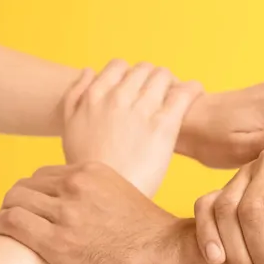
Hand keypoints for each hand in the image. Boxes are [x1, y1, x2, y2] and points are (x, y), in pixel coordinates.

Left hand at [0, 163, 186, 263]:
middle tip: (14, 220)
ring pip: (14, 201)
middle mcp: (76, 185)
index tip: (31, 208)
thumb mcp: (126, 199)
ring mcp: (66, 211)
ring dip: (3, 215)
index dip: (34, 193)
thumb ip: (100, 199)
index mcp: (94, 172)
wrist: (170, 257)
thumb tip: (86, 218)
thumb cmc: (155, 238)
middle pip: (26, 185)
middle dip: (17, 202)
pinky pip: (9, 223)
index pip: (46, 175)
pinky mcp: (56, 241)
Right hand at [62, 59, 201, 196]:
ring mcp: (142, 108)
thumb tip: (89, 70)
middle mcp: (118, 96)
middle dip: (153, 78)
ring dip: (172, 82)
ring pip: (163, 76)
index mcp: (95, 96)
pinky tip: (194, 93)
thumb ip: (75, 95)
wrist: (105, 198)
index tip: (138, 87)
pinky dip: (192, 88)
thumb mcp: (69, 128)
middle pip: (144, 69)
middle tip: (161, 93)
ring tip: (178, 94)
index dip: (131, 74)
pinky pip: (184, 92)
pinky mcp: (164, 124)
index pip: (119, 66)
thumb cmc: (87, 168)